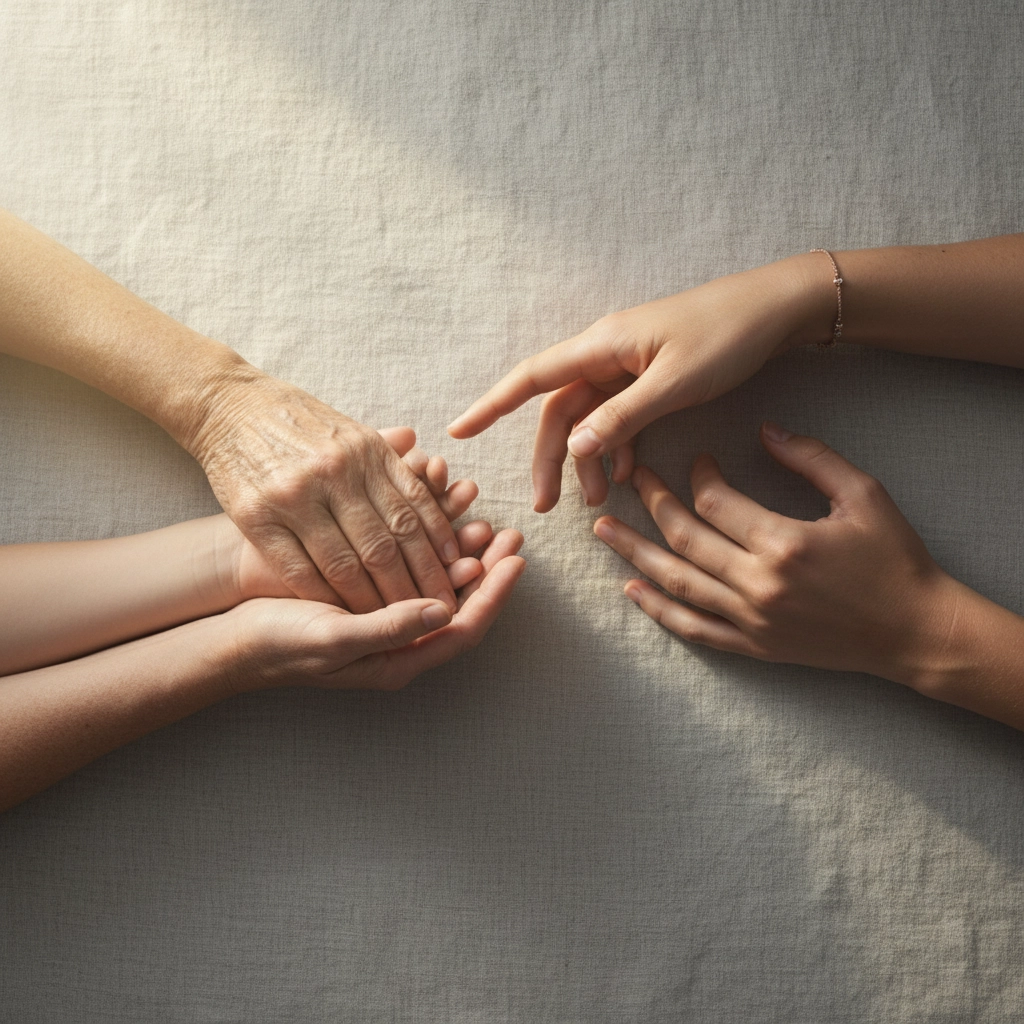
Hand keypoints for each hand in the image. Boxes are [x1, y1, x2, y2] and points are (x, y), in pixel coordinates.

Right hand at [188, 373, 462, 612]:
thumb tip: (436, 473)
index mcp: (366, 453)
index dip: (437, 555)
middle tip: (433, 615)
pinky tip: (343, 613)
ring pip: (344, 563)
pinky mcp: (256, 515)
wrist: (228, 405)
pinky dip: (324, 596)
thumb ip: (393, 459)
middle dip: (413, 587)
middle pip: (384, 545)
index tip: (454, 583)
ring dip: (371, 601)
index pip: (413, 514)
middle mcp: (335, 474)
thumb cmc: (302, 424)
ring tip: (392, 623)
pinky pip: (298, 569)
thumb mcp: (353, 431)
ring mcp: (295, 495)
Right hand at [226, 528, 525, 691]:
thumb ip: (389, 629)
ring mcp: (387, 612)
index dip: (493, 594)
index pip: (465, 627)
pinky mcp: (370, 588)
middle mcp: (402, 638)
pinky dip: (424, 534)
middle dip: (487, 566)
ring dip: (459, 545)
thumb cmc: (280, 642)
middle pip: (460, 602)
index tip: (514, 559)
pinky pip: (410, 562)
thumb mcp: (333, 638)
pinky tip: (435, 505)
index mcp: (401, 659)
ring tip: (480, 511)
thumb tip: (444, 611)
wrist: (235, 635)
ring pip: (436, 578)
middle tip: (510, 533)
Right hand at [448, 255, 831, 510]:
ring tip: (599, 499)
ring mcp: (627, 365)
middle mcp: (606, 353)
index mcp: (602, 346)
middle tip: (545, 506)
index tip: (458, 431)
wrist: (778, 308)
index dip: (492, 406)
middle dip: (551, 458)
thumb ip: (623, 417)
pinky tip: (630, 474)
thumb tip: (574, 448)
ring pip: (590, 418)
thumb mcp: (674, 384)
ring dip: (589, 458)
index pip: (532, 378)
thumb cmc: (727, 336)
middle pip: (560, 410)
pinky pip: (620, 416)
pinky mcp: (649, 376)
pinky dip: (620, 446)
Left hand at [593, 423, 960, 686]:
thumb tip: (764, 429)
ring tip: (603, 530)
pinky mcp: (754, 647)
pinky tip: (632, 590)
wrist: (916, 631)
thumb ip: (812, 458)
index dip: (698, 474)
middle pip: (685, 538)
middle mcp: (759, 584)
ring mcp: (752, 620)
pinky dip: (659, 610)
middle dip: (653, 503)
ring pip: (678, 582)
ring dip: (635, 553)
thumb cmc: (895, 559)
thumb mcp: (864, 495)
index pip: (716, 501)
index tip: (698, 459)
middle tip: (631, 477)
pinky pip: (695, 629)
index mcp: (784, 542)